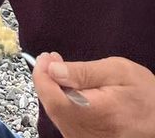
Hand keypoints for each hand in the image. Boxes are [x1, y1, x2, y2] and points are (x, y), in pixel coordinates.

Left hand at [33, 53, 154, 137]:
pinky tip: (71, 91)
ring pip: (56, 115)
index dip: (43, 75)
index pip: (54, 98)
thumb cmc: (144, 94)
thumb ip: (83, 71)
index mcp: (96, 113)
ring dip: (53, 91)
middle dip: (47, 80)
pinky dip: (63, 104)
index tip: (47, 57)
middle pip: (52, 107)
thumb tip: (52, 69)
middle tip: (53, 60)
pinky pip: (66, 123)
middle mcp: (88, 133)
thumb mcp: (118, 71)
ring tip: (62, 73)